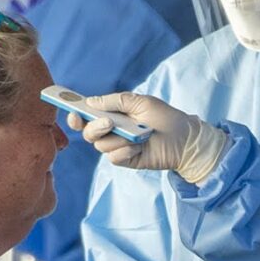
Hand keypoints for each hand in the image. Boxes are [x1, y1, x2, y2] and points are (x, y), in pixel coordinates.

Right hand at [76, 92, 231, 185]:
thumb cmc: (164, 117)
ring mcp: (118, 146)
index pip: (87, 116)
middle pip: (88, 133)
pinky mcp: (126, 159)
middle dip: (94, 128)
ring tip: (136, 136)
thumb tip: (91, 101)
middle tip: (109, 123)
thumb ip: (116, 101)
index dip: (76, 115)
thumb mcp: (141, 102)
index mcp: (112, 114)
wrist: (185, 139)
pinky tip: (138, 147)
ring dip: (116, 140)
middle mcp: (111, 131)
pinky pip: (113, 158)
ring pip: (100, 146)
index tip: (74, 113)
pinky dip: (124, 151)